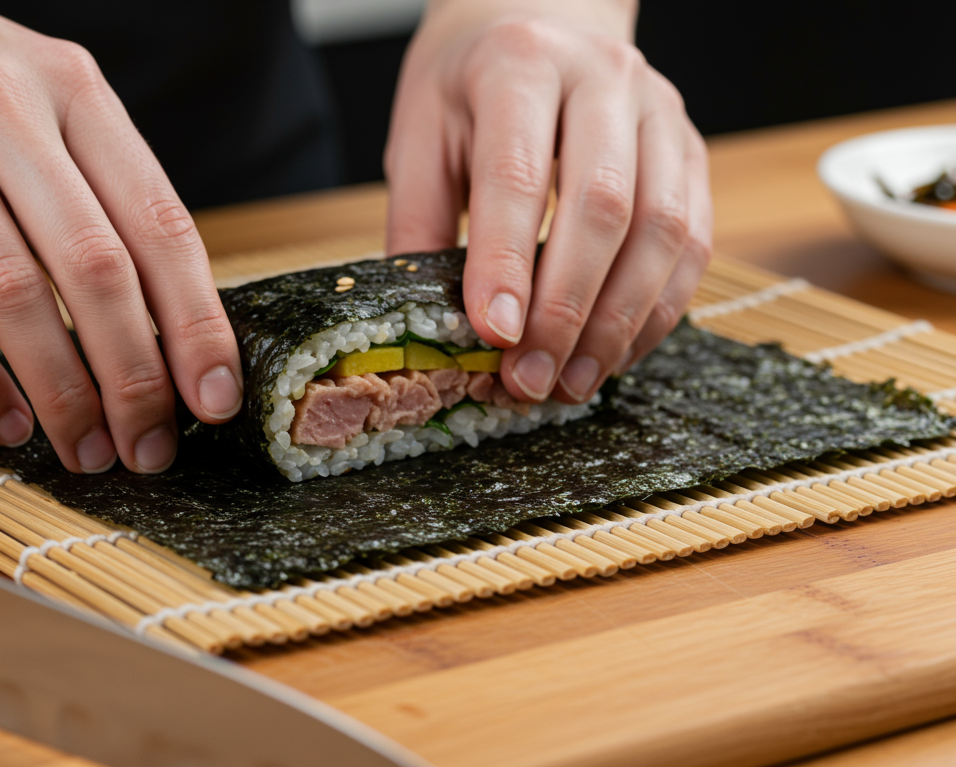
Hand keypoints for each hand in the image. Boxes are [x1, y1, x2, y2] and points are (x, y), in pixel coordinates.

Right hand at [0, 0, 242, 473]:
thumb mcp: (33, 85)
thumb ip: (92, 174)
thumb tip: (158, 307)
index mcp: (74, 89)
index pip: (161, 222)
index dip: (197, 322)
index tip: (217, 397)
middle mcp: (9, 111)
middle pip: (99, 269)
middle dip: (137, 377)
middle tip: (151, 447)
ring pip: (19, 294)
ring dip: (64, 390)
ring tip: (87, 449)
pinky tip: (6, 421)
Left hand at [384, 0, 711, 403]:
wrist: (541, 14)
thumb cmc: (470, 81)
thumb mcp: (419, 133)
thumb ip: (419, 221)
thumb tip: (427, 323)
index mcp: (520, 66)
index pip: (519, 174)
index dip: (507, 261)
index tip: (493, 335)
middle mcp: (603, 79)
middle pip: (604, 206)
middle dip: (568, 308)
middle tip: (530, 378)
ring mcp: (660, 112)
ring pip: (665, 229)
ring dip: (620, 321)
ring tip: (572, 383)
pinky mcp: (692, 149)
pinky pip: (694, 239)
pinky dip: (658, 309)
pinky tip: (616, 353)